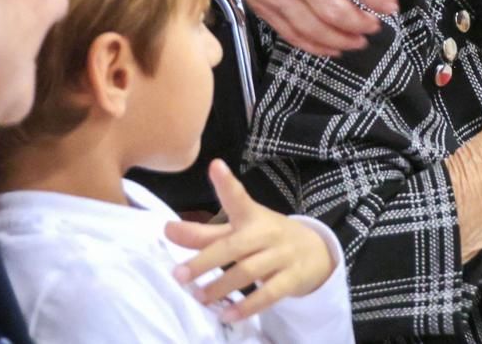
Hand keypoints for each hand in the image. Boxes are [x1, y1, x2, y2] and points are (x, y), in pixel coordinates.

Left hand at [167, 161, 335, 323]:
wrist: (315, 252)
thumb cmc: (267, 239)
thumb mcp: (240, 231)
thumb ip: (203, 234)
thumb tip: (167, 230)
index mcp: (252, 216)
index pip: (238, 198)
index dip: (226, 183)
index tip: (215, 166)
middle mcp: (267, 232)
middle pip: (234, 245)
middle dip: (205, 261)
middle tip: (178, 275)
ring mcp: (282, 255)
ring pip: (248, 271)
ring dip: (220, 286)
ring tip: (199, 298)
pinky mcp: (291, 278)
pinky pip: (268, 295)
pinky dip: (246, 307)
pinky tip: (227, 315)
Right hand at [200, 0, 395, 55]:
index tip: (391, 5)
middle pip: (333, 6)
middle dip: (360, 21)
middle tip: (377, 26)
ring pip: (313, 26)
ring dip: (341, 38)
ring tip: (360, 41)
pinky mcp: (262, 7)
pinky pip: (290, 33)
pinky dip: (313, 45)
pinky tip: (331, 48)